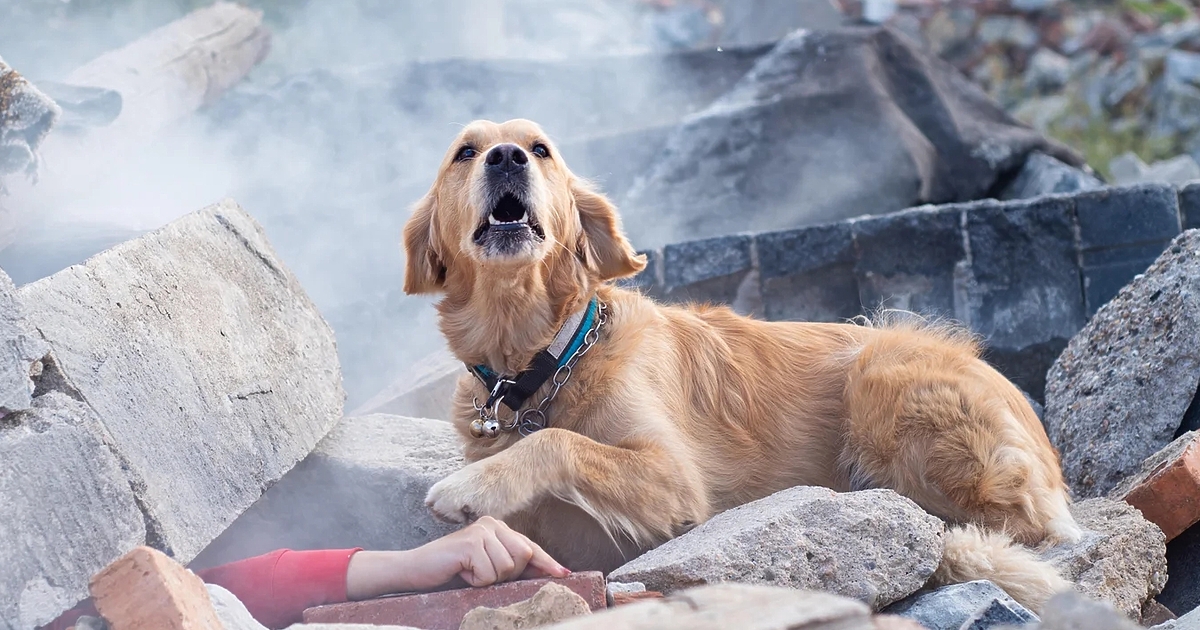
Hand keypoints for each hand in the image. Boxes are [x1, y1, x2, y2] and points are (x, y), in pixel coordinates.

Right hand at [345, 516, 569, 599]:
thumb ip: (513, 567)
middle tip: (480, 575)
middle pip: (523, 557)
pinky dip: (476, 581)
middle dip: (506, 575)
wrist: (415, 571)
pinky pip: (489, 574)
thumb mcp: (487, 568)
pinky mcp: (470, 542)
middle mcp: (492, 523)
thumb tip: (549, 572)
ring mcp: (481, 531)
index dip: (547, 563)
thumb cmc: (452, 572)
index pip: (530, 547)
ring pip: (507, 567)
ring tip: (469, 573)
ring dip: (488, 580)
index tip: (565, 574)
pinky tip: (461, 572)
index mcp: (498, 527)